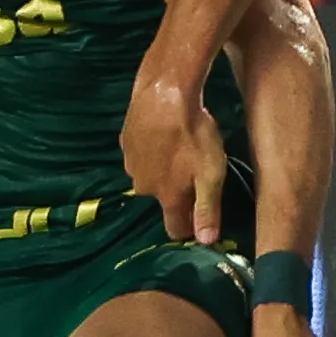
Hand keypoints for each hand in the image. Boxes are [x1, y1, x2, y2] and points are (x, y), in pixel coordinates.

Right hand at [122, 72, 229, 242]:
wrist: (165, 94)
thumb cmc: (193, 135)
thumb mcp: (210, 174)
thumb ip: (208, 210)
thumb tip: (205, 242)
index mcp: (167, 197)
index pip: (176, 229)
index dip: (190, 227)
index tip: (201, 216)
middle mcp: (144, 187)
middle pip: (163, 199)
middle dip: (178, 192)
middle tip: (196, 168)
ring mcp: (131, 164)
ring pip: (151, 175)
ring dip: (164, 168)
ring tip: (181, 147)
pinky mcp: (125, 142)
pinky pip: (141, 154)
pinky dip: (152, 149)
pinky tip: (164, 134)